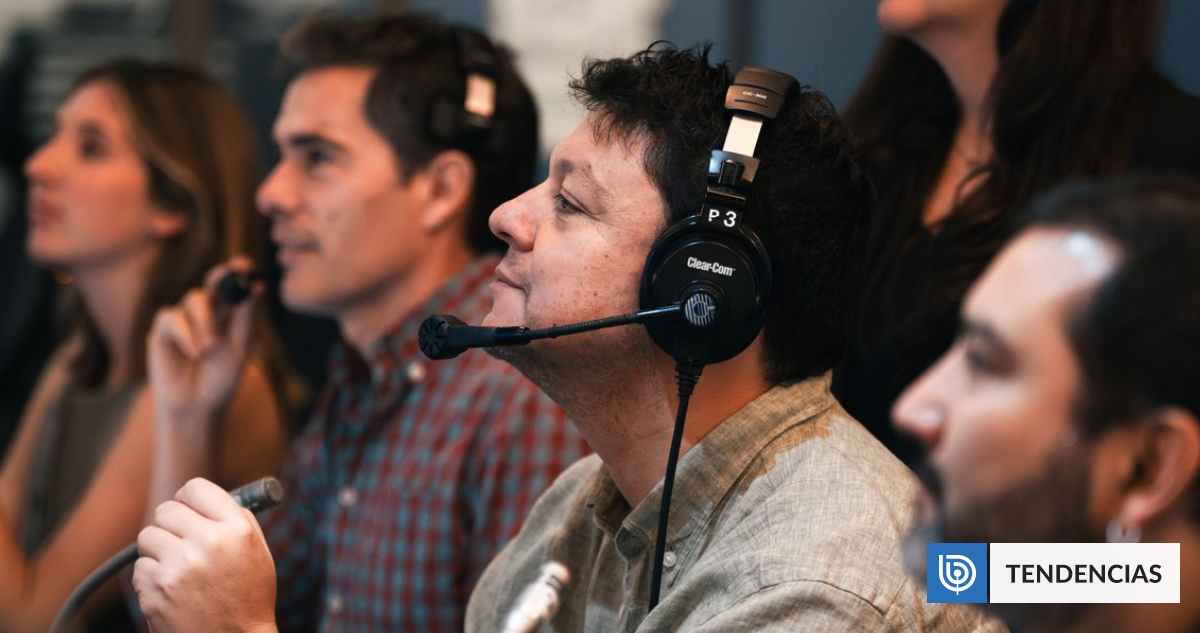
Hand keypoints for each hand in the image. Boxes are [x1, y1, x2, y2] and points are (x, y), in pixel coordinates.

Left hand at [133, 478, 277, 632]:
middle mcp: (208, 542)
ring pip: (147, 536)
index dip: (188, 498)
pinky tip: (171, 590)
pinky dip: (151, 577)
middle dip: (171, 525)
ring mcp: (180, 566)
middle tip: (180, 541)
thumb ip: (236, 519)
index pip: (196, 488)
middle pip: (166, 509)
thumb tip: (208, 497)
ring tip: (178, 569)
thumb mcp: (258, 552)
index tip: (188, 509)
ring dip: (158, 550)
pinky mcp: (156, 589)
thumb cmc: (248, 598)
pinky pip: (140, 567)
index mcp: (237, 529)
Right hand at [148, 257, 259, 421]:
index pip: (235, 285)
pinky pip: (171, 317)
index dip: (238, 271)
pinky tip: (195, 351)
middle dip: (221, 278)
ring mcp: (184, 319)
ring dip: (204, 321)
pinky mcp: (163, 330)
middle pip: (212, 282)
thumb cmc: (221, 378)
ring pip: (194, 299)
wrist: (196, 406)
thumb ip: (245, 318)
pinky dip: (185, 332)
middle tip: (228, 277)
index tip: (246, 264)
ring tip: (210, 348)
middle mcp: (207, 311)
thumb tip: (258, 286)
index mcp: (230, 314)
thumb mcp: (239, 348)